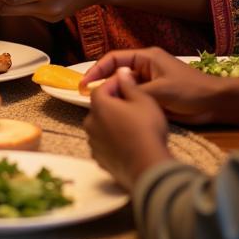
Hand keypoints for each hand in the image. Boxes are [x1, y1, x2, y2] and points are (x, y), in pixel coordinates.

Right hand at [82, 47, 226, 124]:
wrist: (215, 104)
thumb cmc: (190, 91)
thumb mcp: (161, 90)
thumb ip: (136, 90)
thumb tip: (113, 90)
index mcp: (146, 57)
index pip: (114, 59)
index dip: (97, 69)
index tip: (85, 83)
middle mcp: (145, 67)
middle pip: (117, 72)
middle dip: (102, 82)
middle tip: (87, 97)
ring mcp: (150, 81)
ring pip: (124, 86)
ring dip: (113, 94)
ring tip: (99, 106)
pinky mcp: (154, 95)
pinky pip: (133, 97)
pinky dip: (124, 102)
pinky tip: (116, 112)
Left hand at [84, 67, 171, 189]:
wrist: (148, 167)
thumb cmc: (146, 130)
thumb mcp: (143, 101)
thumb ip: (129, 84)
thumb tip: (121, 72)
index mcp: (99, 106)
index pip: (101, 88)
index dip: (113, 84)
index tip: (126, 84)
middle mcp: (90, 123)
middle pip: (99, 108)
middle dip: (112, 104)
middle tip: (131, 105)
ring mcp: (93, 143)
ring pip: (101, 126)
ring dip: (111, 123)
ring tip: (130, 125)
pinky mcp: (99, 159)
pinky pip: (103, 143)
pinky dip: (112, 140)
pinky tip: (127, 142)